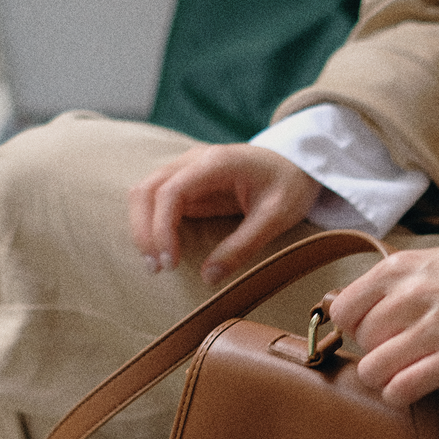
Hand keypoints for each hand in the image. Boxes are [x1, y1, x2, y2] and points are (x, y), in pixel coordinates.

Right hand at [128, 144, 321, 283]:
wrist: (296, 164)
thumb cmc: (289, 185)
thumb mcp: (275, 217)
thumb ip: (243, 246)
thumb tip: (208, 277)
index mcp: (216, 163)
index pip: (171, 191)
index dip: (162, 228)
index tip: (170, 263)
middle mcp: (194, 161)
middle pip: (146, 189)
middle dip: (144, 231)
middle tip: (156, 269)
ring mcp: (187, 170)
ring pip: (145, 193)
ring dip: (142, 228)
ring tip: (155, 265)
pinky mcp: (188, 183)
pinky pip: (157, 200)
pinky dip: (152, 224)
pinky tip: (162, 250)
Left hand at [327, 242, 438, 406]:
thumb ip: (403, 282)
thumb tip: (371, 309)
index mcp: (401, 267)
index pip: (344, 309)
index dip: (358, 327)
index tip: (378, 333)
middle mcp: (410, 294)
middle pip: (361, 342)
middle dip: (378, 353)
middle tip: (404, 354)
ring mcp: (433, 326)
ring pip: (374, 369)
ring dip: (387, 378)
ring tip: (408, 374)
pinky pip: (402, 388)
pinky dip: (401, 394)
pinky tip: (415, 389)